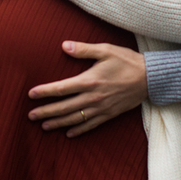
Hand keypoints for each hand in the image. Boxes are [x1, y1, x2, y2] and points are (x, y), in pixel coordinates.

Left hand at [27, 41, 147, 136]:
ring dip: (58, 123)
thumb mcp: (106, 50)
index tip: (31, 94)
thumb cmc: (127, 61)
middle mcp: (93, 97)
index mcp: (90, 80)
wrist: (150, 78)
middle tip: (30, 115)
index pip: (62, 88)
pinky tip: (68, 134)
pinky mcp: (110, 114)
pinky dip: (79, 130)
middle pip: (64, 107)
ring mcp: (101, 108)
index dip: (45, 92)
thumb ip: (84, 49)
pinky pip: (91, 125)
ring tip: (44, 126)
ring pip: (75, 119)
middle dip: (46, 112)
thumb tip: (64, 46)